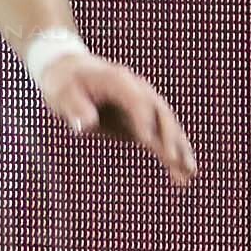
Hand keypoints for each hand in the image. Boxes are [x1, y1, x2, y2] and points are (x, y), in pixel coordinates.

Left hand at [37, 48, 198, 187]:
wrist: (72, 75)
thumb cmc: (65, 84)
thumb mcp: (61, 93)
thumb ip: (73, 107)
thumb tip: (82, 125)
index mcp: (119, 81)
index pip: (137, 100)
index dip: (143, 119)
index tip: (147, 141)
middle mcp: (139, 91)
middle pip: (161, 114)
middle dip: (170, 137)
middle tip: (176, 161)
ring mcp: (145, 107)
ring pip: (169, 129)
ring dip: (180, 150)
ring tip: (189, 174)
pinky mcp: (144, 122)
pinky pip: (163, 140)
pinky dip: (174, 156)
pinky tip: (184, 175)